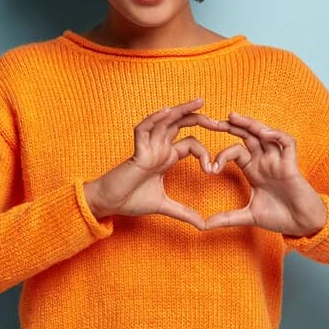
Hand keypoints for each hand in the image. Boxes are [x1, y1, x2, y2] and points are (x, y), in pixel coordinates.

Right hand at [84, 97, 216, 229]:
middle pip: (180, 124)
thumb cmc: (131, 200)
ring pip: (165, 121)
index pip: (190, 143)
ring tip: (199, 103)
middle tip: (218, 120)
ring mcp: (148, 147)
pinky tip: (166, 112)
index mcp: (166, 157)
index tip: (212, 169)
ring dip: (181, 110)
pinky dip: (154, 120)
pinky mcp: (136, 151)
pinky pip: (143, 130)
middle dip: (198, 117)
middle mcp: (159, 147)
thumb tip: (203, 225)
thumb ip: (183, 213)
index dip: (204, 151)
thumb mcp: (164, 206)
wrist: (110, 204)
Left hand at [204, 112, 327, 235]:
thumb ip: (227, 218)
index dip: (222, 154)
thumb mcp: (249, 216)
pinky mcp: (292, 165)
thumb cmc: (279, 218)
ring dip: (250, 125)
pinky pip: (287, 143)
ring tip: (234, 118)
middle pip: (248, 136)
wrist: (303, 226)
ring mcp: (278, 161)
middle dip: (233, 127)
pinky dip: (276, 136)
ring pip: (265, 134)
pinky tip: (263, 134)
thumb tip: (203, 225)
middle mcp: (265, 161)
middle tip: (214, 121)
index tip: (211, 168)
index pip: (236, 151)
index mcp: (253, 170)